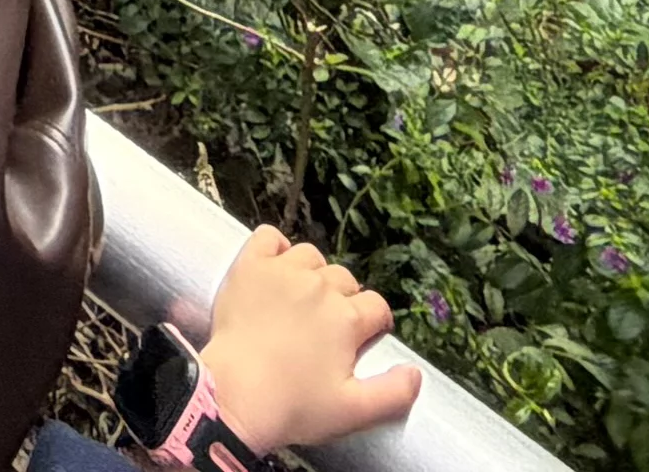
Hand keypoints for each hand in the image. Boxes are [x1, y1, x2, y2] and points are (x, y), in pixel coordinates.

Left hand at [193, 226, 419, 449]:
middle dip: (343, 301)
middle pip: (345, 281)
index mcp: (347, 318)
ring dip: (312, 275)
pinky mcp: (249, 267)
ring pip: (311, 257)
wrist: (233, 397)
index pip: (377, 306)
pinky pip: (267, 237)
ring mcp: (283, 272)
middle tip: (325, 330)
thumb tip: (416, 373)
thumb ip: (394, 393)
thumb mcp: (353, 411)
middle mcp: (320, 286)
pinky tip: (274, 269)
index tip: (361, 340)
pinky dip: (273, 248)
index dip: (374, 324)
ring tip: (301, 301)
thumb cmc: (292, 406)